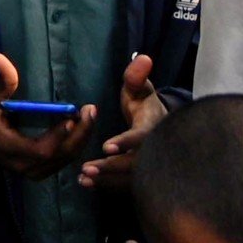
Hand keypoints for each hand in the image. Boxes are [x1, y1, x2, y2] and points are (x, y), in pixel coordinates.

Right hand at [0, 53, 96, 176]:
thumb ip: (0, 82)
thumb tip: (0, 57)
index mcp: (9, 148)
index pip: (41, 150)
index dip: (59, 136)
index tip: (72, 117)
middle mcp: (23, 165)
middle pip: (60, 155)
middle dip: (80, 134)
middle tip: (90, 111)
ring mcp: (32, 171)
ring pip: (65, 159)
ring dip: (81, 139)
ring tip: (89, 116)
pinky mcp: (38, 171)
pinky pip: (62, 160)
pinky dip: (74, 145)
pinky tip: (81, 128)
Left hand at [78, 54, 165, 189]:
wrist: (160, 127)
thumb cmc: (145, 105)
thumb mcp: (140, 89)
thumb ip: (137, 77)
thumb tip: (143, 58)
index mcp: (155, 127)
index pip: (143, 137)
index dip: (127, 142)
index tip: (107, 146)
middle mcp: (156, 150)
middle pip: (136, 163)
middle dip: (112, 167)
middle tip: (87, 168)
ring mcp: (151, 165)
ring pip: (131, 177)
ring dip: (107, 179)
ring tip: (83, 178)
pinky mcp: (143, 176)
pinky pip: (127, 183)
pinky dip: (108, 185)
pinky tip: (86, 184)